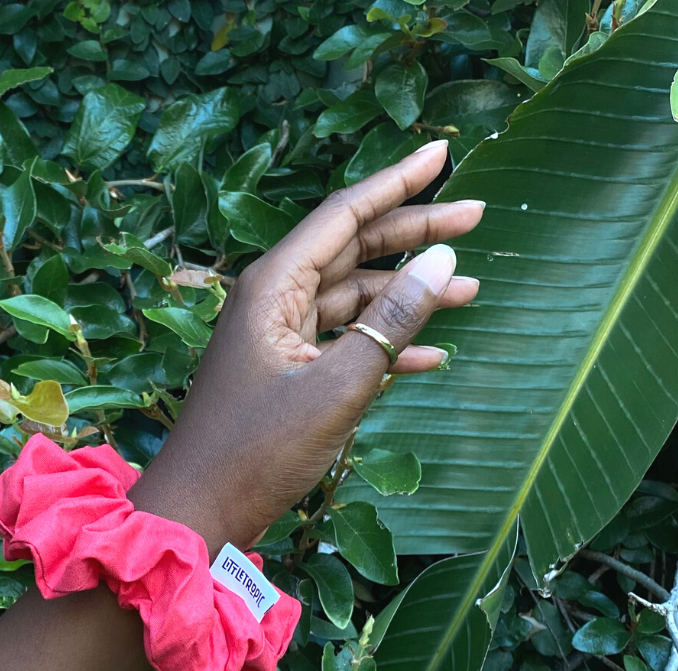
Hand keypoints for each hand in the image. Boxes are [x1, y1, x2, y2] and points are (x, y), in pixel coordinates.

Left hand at [131, 140, 482, 555]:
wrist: (201, 510)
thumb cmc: (258, 451)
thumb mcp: (337, 386)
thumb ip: (391, 322)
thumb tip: (443, 260)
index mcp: (274, 286)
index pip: (344, 214)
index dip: (398, 182)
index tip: (443, 154)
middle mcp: (274, 300)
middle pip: (353, 249)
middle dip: (414, 234)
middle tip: (477, 217)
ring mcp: (279, 337)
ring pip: (353, 299)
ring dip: (408, 298)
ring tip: (470, 292)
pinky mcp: (286, 373)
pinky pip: (342, 344)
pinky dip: (384, 346)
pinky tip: (431, 354)